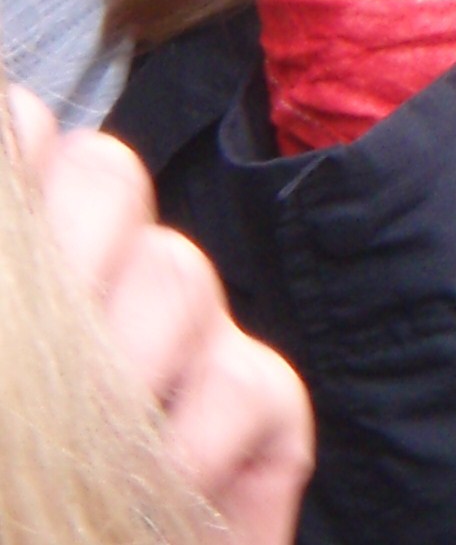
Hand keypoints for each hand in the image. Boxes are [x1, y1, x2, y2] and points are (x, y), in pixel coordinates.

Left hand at [7, 86, 313, 542]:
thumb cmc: (24, 499)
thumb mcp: (6, 392)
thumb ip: (15, 305)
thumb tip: (17, 122)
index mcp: (34, 272)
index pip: (28, 148)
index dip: (20, 152)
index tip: (16, 157)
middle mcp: (106, 283)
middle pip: (106, 174)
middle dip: (74, 236)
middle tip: (44, 348)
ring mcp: (192, 338)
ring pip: (177, 270)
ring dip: (126, 358)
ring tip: (91, 436)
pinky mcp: (264, 409)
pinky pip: (247, 378)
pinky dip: (196, 437)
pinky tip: (158, 481)